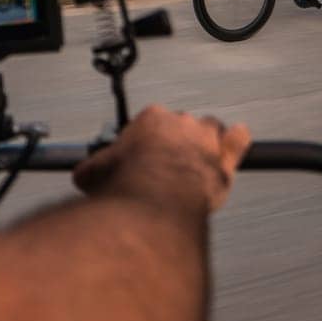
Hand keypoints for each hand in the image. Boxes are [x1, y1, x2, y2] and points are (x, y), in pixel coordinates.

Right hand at [73, 105, 250, 214]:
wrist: (157, 201)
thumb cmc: (130, 184)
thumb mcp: (95, 174)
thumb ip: (92, 170)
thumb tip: (83, 176)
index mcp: (150, 119)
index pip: (150, 122)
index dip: (146, 140)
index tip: (142, 155)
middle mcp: (181, 123)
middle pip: (181, 125)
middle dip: (175, 141)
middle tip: (166, 163)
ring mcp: (206, 139)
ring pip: (210, 129)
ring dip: (206, 140)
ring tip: (198, 155)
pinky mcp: (225, 159)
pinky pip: (238, 140)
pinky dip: (238, 141)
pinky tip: (238, 140)